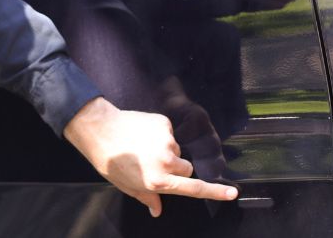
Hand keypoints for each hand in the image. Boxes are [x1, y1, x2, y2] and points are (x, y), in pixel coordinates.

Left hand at [63, 97, 237, 216]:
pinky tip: (142, 133)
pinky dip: (159, 133)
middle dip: (175, 168)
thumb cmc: (110, 161)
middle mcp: (166, 162)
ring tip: (142, 146)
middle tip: (151, 163)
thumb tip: (157, 210)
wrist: (99, 129)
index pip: (193, 188)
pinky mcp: (163, 123)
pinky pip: (169, 132)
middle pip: (186, 169)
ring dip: (166, 150)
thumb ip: (147, 197)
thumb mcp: (126, 185)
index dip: (215, 191)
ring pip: (177, 150)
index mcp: (158, 180)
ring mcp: (166, 141)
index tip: (233, 193)